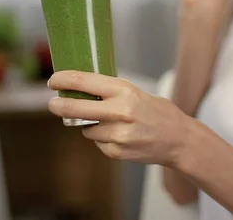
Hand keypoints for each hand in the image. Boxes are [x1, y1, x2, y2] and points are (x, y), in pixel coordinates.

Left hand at [48, 71, 194, 166]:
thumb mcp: (136, 93)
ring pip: (86, 129)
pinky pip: (98, 143)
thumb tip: (79, 91)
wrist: (179, 139)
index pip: (84, 81)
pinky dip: (103, 139)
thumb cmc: (159, 113)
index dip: (64, 80)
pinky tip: (121, 136)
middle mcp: (120, 111)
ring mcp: (118, 134)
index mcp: (124, 91)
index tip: (53, 81)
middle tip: (53, 104)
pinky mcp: (117, 151)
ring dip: (90, 126)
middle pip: (76, 108)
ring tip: (111, 123)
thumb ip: (110, 93)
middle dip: (59, 105)